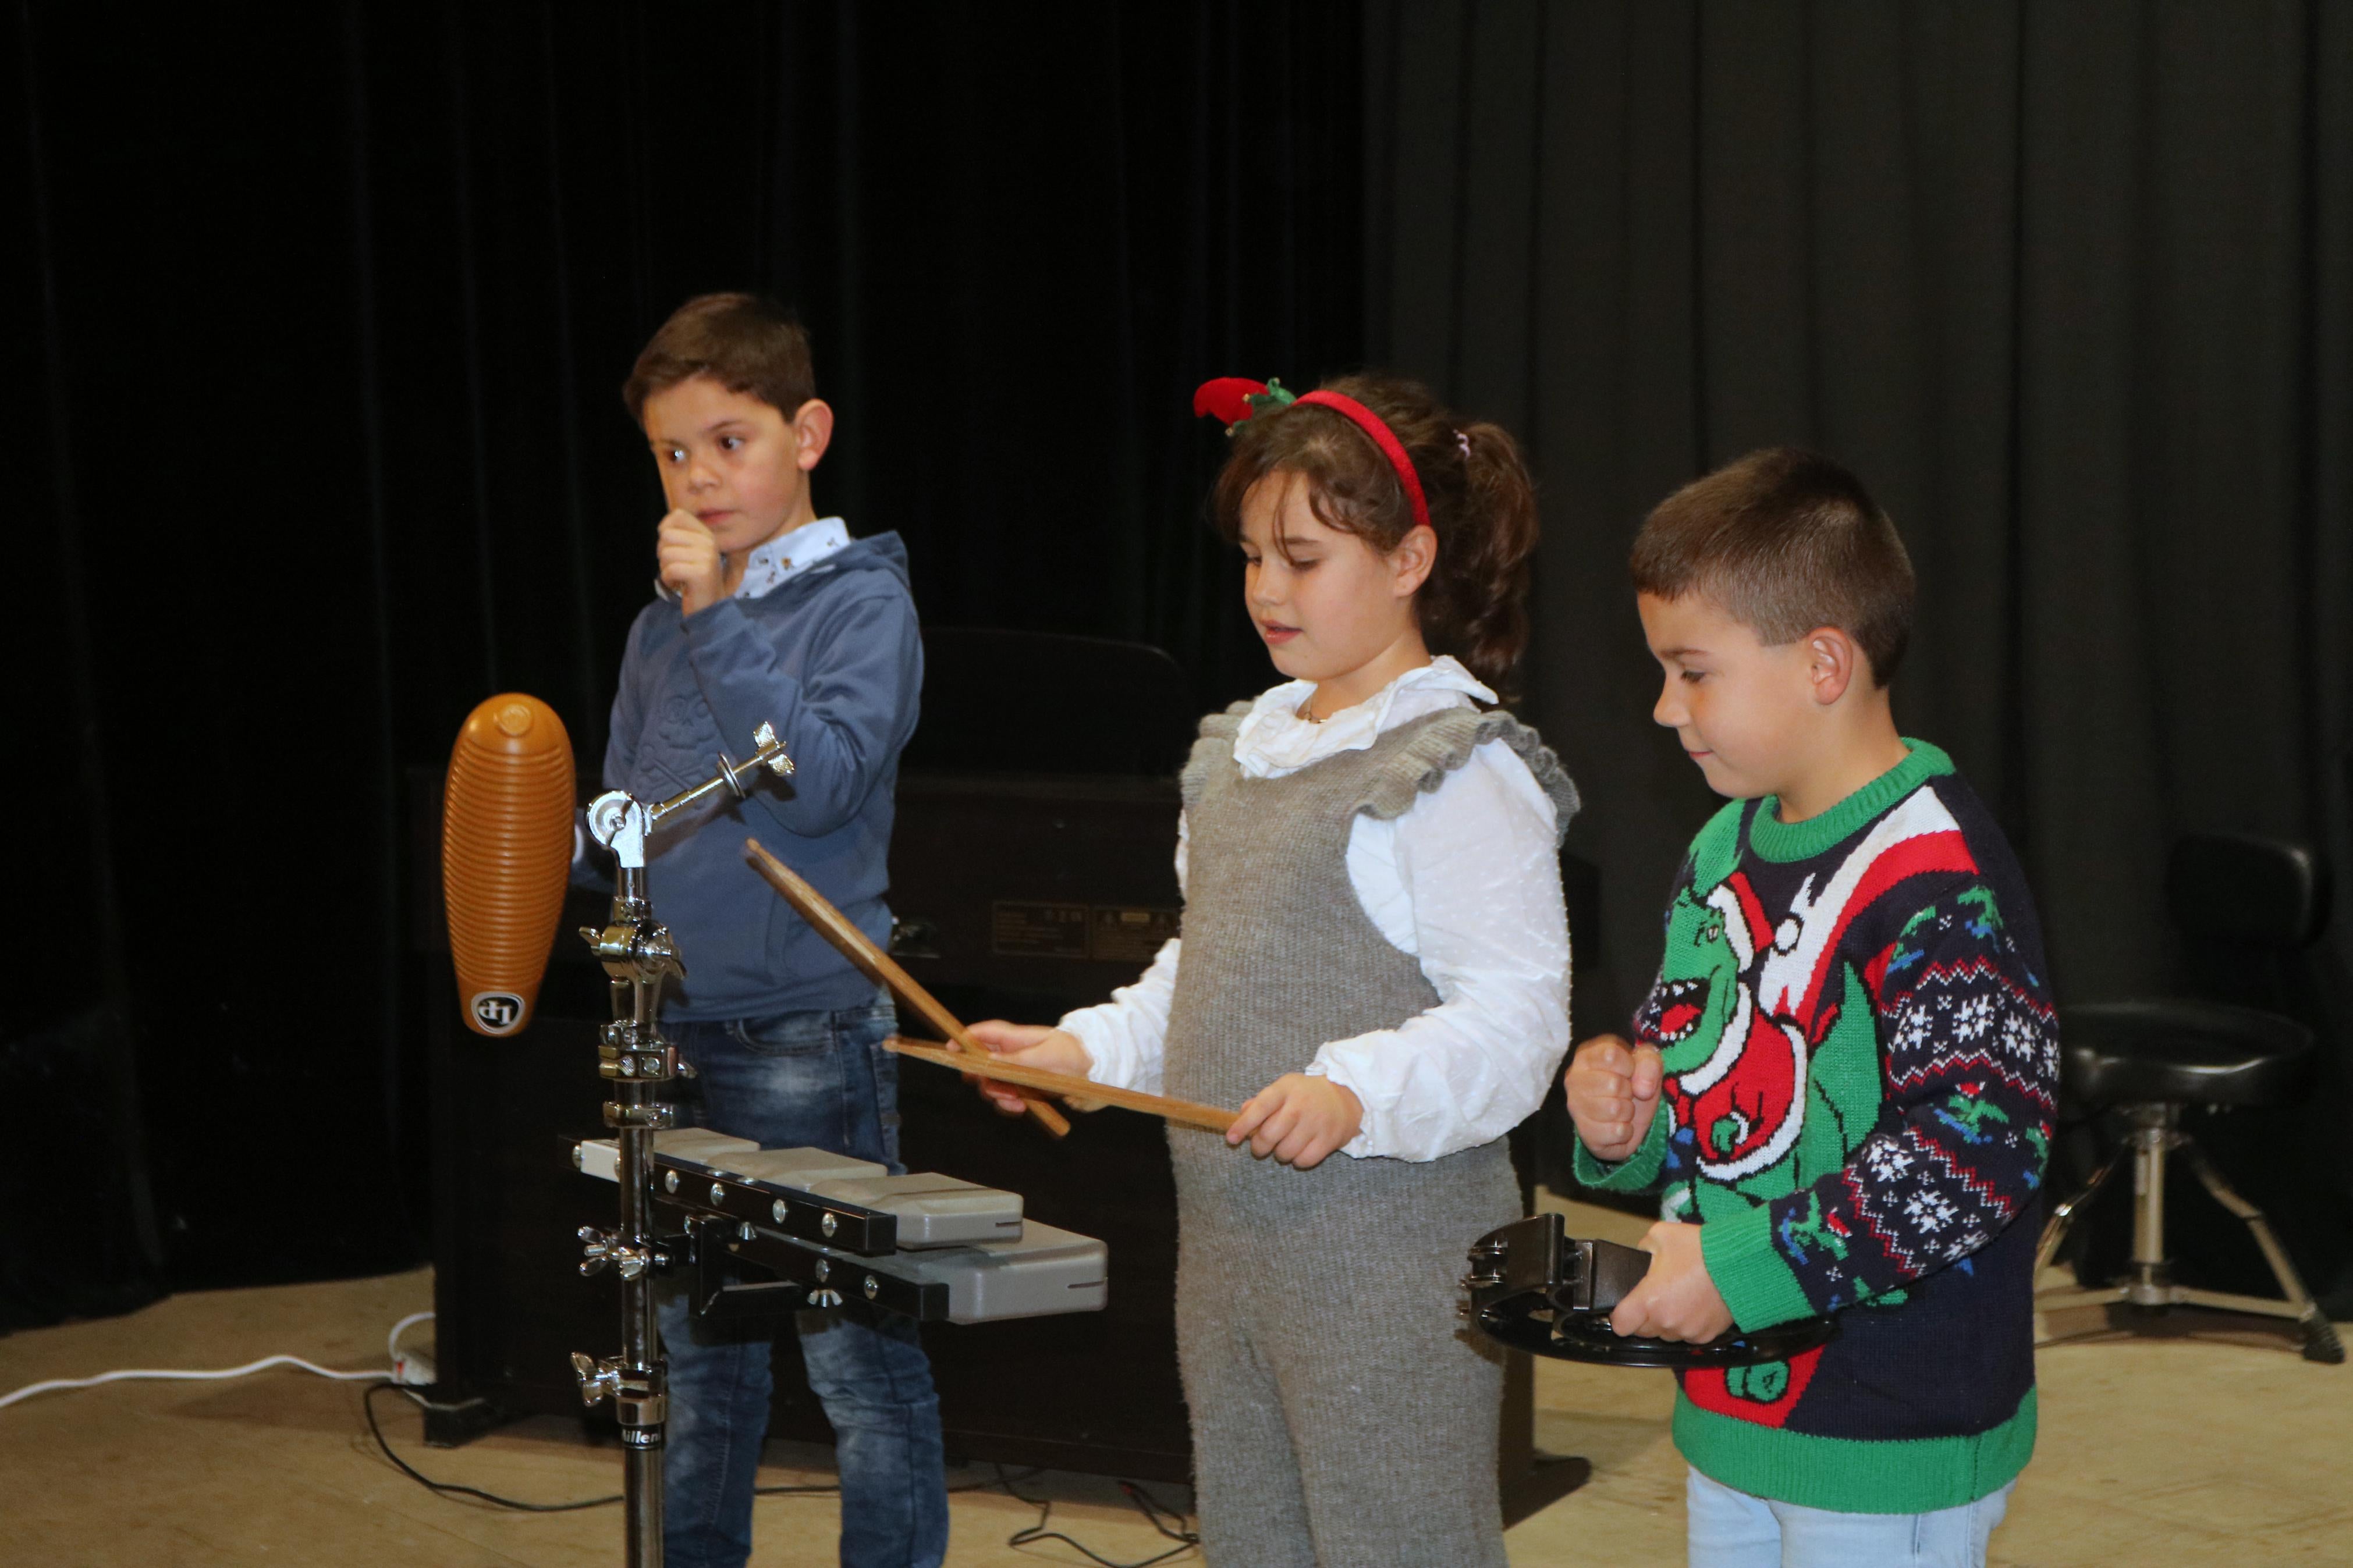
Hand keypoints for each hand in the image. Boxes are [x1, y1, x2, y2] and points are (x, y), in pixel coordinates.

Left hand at [656, 509, 724, 614]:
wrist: (709, 609)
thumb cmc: (693, 581)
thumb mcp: (689, 553)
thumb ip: (678, 537)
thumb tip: (663, 527)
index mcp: (707, 535)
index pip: (678, 515)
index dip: (666, 528)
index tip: (671, 547)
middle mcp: (709, 543)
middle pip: (667, 535)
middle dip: (663, 553)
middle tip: (676, 567)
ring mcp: (707, 557)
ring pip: (666, 553)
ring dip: (666, 569)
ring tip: (679, 577)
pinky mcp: (702, 573)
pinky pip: (670, 570)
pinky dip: (668, 580)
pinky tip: (679, 585)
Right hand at [963, 1021, 1091, 1117]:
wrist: (1096, 1069)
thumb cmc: (1073, 1053)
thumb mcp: (1045, 1055)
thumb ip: (1016, 1060)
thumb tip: (987, 1063)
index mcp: (1015, 1038)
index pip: (982, 1034)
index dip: (964, 1040)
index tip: (950, 1050)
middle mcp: (1012, 1054)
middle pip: (981, 1064)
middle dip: (983, 1079)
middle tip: (995, 1087)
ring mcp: (1018, 1071)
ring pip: (993, 1084)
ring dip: (998, 1094)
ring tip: (1016, 1101)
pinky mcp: (1026, 1087)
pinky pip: (1008, 1097)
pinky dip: (1010, 1103)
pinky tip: (1021, 1106)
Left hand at [1225, 1073, 1362, 1168]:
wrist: (1347, 1096)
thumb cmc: (1307, 1094)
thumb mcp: (1284, 1088)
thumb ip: (1261, 1101)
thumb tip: (1241, 1114)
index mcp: (1285, 1089)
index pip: (1260, 1107)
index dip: (1243, 1125)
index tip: (1231, 1139)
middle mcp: (1300, 1105)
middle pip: (1270, 1135)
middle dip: (1260, 1146)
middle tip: (1262, 1147)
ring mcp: (1316, 1123)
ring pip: (1285, 1152)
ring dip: (1280, 1154)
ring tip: (1286, 1144)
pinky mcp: (1329, 1139)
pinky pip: (1303, 1160)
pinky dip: (1297, 1160)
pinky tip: (1301, 1150)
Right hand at [1564, 1033, 1662, 1161]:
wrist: (1633, 1117)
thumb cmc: (1635, 1083)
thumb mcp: (1648, 1063)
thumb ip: (1650, 1063)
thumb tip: (1642, 1090)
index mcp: (1586, 1056)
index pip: (1610, 1055)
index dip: (1629, 1066)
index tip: (1628, 1072)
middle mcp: (1573, 1079)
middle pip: (1613, 1084)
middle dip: (1629, 1091)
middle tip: (1624, 1094)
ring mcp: (1575, 1108)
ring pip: (1614, 1109)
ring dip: (1628, 1112)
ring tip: (1621, 1109)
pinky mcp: (1585, 1134)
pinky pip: (1617, 1132)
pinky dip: (1626, 1131)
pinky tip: (1617, 1125)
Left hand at [1609, 1220, 1732, 1341]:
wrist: (1741, 1263)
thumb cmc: (1701, 1249)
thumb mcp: (1660, 1235)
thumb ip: (1641, 1250)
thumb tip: (1638, 1259)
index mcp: (1650, 1300)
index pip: (1620, 1325)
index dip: (1619, 1315)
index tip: (1626, 1305)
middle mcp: (1667, 1322)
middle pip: (1642, 1330)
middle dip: (1644, 1315)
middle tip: (1657, 1293)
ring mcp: (1688, 1332)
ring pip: (1665, 1334)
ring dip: (1666, 1321)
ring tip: (1678, 1296)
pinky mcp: (1707, 1336)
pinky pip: (1687, 1335)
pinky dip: (1687, 1324)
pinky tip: (1694, 1304)